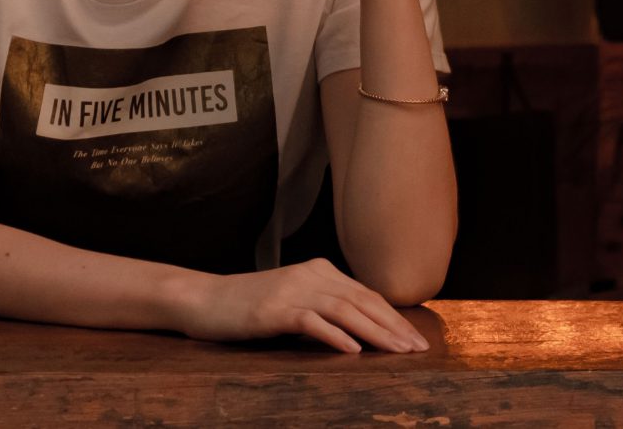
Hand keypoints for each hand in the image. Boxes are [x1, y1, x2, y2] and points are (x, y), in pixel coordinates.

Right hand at [169, 259, 430, 352]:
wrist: (204, 300)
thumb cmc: (249, 306)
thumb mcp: (293, 300)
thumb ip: (324, 307)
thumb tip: (361, 330)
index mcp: (318, 270)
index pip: (366, 294)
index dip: (393, 317)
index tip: (415, 339)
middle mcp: (310, 275)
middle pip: (362, 301)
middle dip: (394, 327)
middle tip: (418, 350)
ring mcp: (292, 290)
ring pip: (344, 310)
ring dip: (375, 332)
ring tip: (397, 352)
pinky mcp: (274, 309)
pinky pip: (312, 322)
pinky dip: (335, 336)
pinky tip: (353, 350)